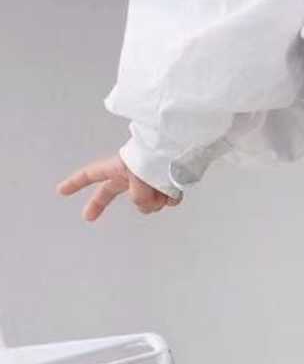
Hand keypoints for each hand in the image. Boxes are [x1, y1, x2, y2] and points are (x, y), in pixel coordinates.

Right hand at [57, 154, 181, 221]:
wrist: (182, 147)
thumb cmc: (156, 155)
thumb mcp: (137, 177)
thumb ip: (137, 197)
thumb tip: (147, 205)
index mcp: (118, 167)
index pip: (90, 175)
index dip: (75, 183)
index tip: (61, 191)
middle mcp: (131, 175)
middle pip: (110, 193)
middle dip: (100, 204)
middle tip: (88, 217)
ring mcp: (148, 181)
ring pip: (148, 205)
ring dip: (155, 200)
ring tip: (161, 185)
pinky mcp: (165, 185)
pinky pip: (167, 201)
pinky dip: (171, 198)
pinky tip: (173, 189)